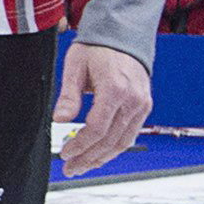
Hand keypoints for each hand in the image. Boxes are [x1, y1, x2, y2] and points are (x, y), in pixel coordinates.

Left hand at [53, 40, 150, 175]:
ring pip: (123, 141)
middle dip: (89, 158)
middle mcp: (133, 100)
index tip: (65, 153)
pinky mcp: (144, 106)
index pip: (97, 128)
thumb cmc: (98, 48)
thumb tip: (60, 120)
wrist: (123, 35)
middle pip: (110, 140)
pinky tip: (99, 154)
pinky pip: (130, 134)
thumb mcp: (75, 67)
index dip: (80, 145)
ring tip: (82, 166)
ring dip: (102, 158)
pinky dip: (114, 147)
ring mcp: (142, 104)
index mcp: (115, 89)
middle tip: (71, 168)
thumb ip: (69, 96)